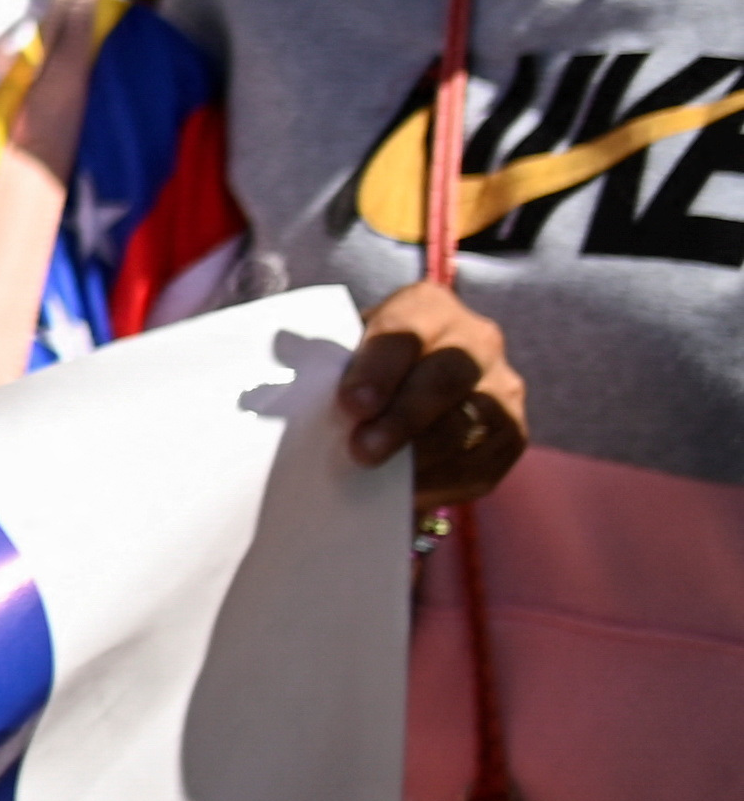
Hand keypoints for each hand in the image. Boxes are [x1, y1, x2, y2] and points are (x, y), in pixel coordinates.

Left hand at [346, 277, 527, 506]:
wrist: (412, 383)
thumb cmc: (365, 365)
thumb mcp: (346, 347)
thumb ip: (325, 358)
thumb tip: (288, 381)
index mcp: (428, 306)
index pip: (405, 331)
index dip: (379, 369)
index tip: (350, 405)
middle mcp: (476, 339)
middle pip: (446, 378)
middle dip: (402, 419)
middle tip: (361, 451)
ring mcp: (502, 386)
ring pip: (470, 424)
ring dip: (422, 457)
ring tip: (381, 479)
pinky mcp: (512, 434)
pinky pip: (484, 462)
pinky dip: (444, 481)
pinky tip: (410, 493)